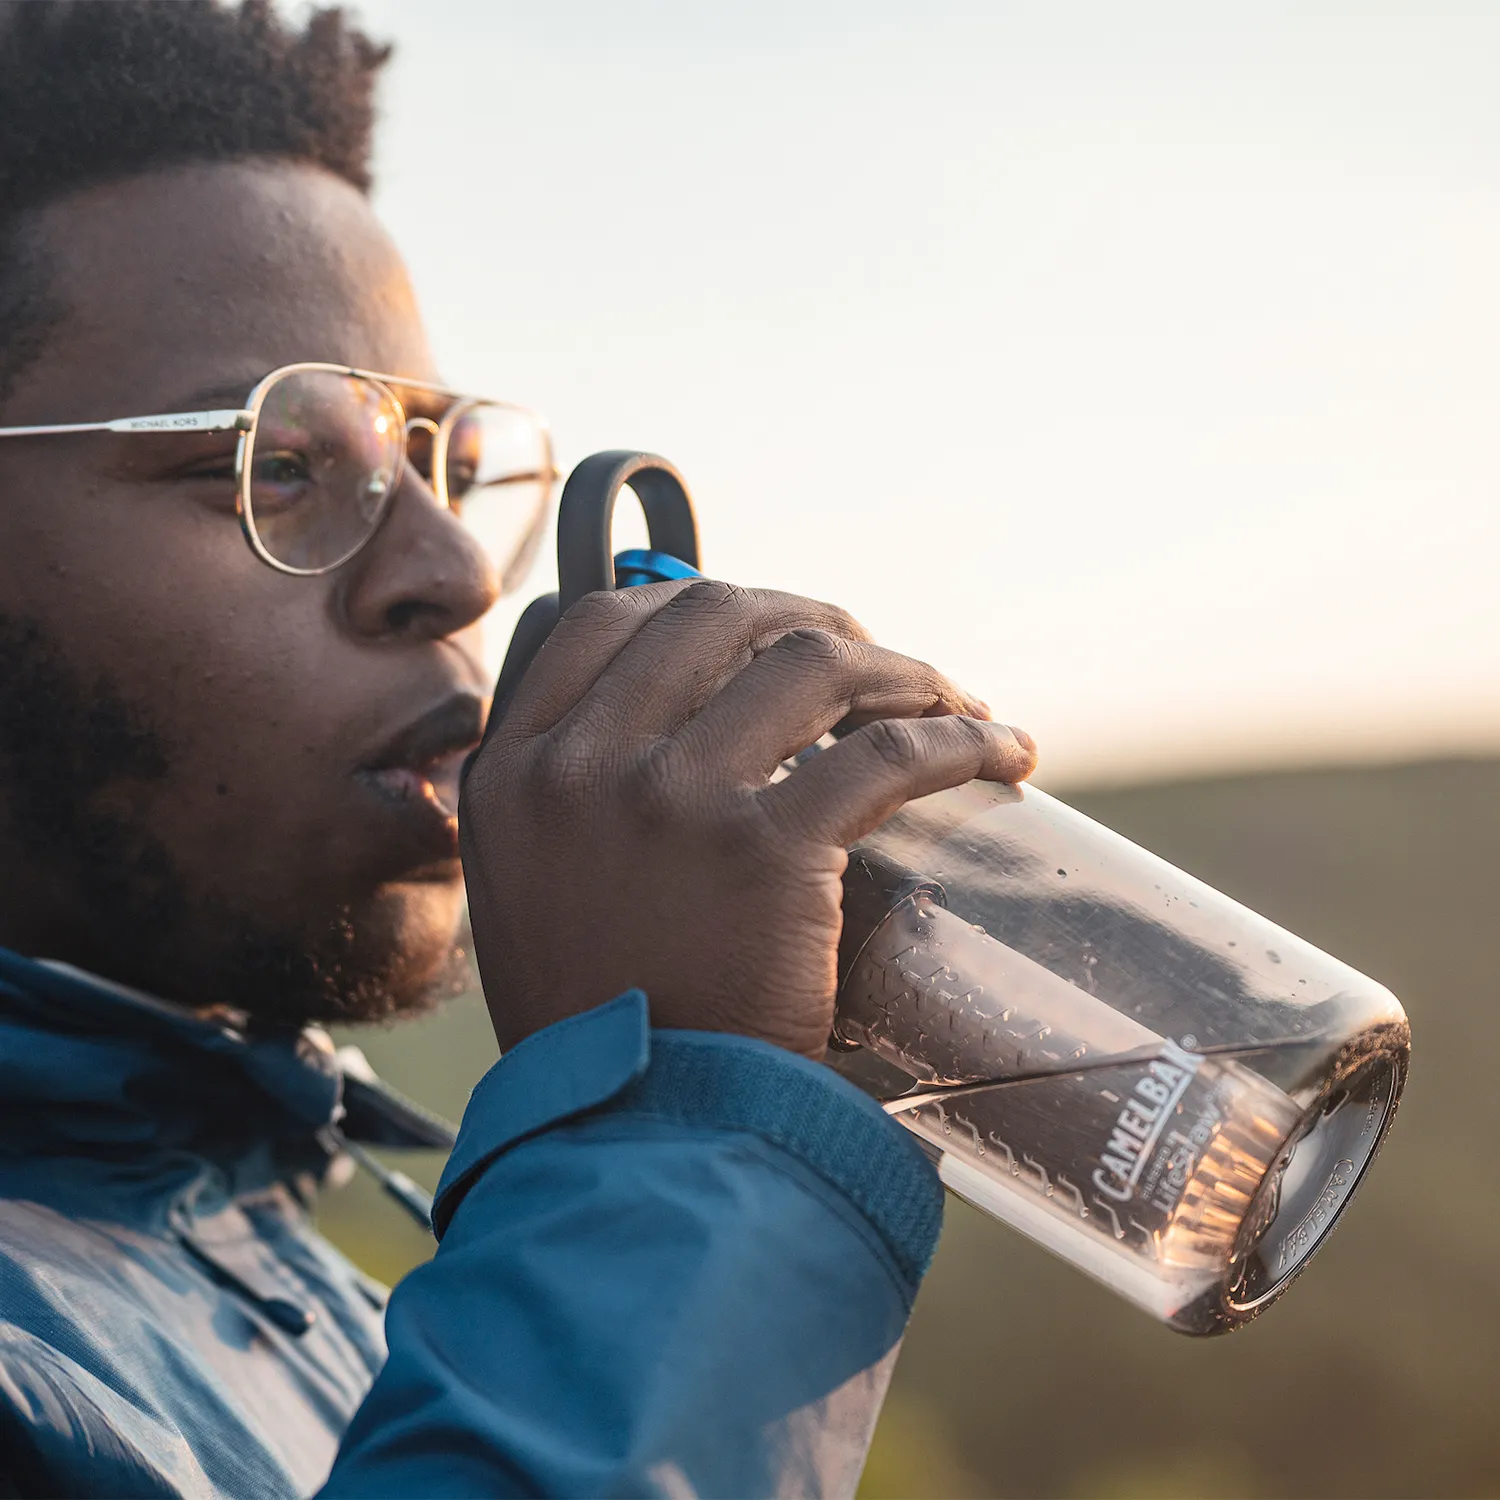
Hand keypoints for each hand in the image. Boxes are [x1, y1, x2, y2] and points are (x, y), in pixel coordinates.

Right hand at [460, 579, 1036, 1058]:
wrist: (632, 1138)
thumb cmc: (599, 1024)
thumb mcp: (533, 890)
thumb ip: (573, 800)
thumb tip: (664, 729)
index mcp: (515, 770)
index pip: (603, 619)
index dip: (699, 607)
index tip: (766, 633)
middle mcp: (581, 765)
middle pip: (713, 615)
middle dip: (809, 620)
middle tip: (872, 661)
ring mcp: (669, 798)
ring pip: (812, 663)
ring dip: (901, 668)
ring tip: (948, 701)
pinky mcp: (764, 848)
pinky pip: (889, 754)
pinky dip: (962, 741)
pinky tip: (1003, 754)